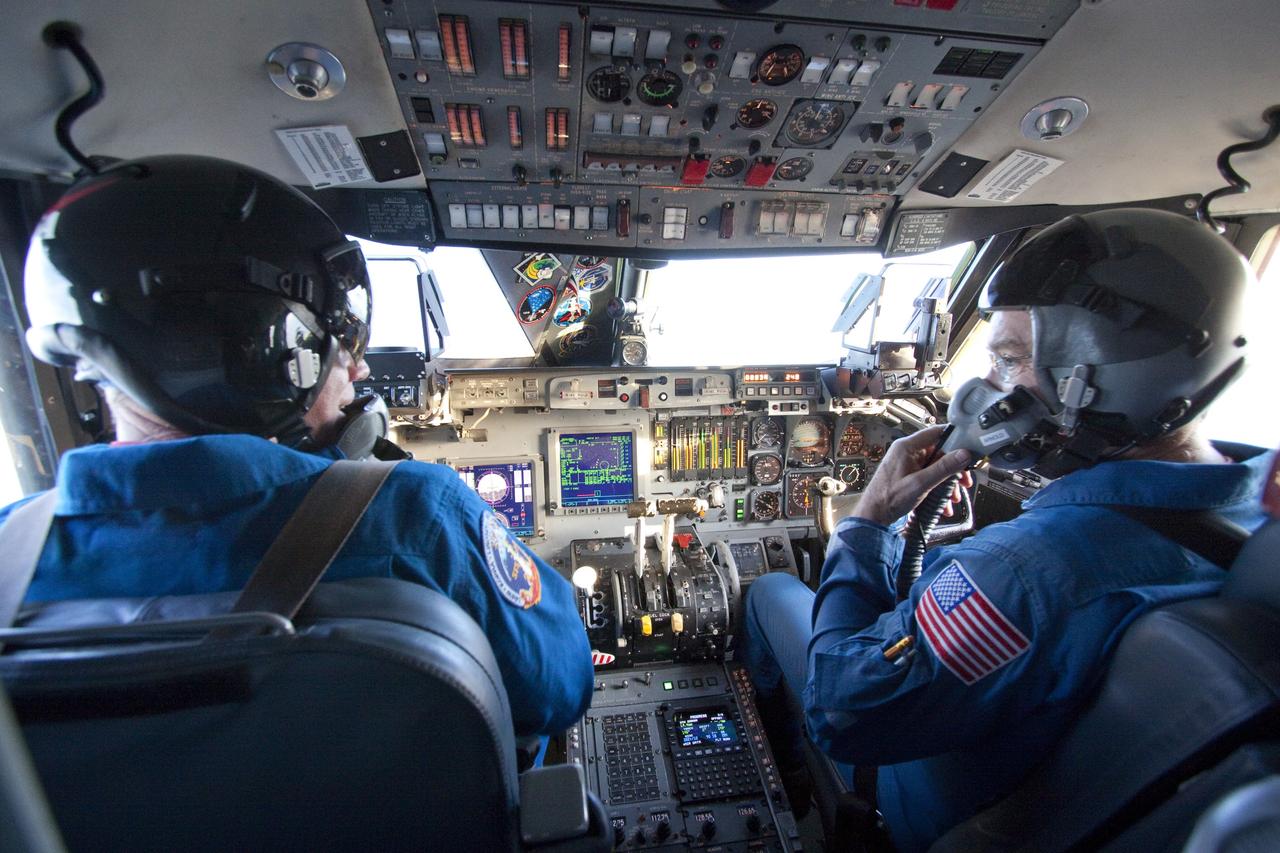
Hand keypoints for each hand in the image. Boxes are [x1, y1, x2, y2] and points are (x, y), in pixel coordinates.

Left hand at [853, 426, 971, 526]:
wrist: (873, 515)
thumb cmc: (889, 499)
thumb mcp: (921, 483)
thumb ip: (943, 468)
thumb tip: (962, 455)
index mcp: (907, 447)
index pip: (936, 432)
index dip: (955, 438)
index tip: (968, 448)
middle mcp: (907, 452)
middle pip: (939, 452)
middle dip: (954, 469)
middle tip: (964, 480)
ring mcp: (907, 464)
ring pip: (936, 467)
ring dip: (947, 482)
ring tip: (954, 496)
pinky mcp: (908, 475)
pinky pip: (928, 476)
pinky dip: (938, 487)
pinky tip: (943, 503)